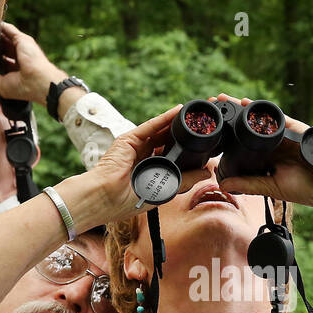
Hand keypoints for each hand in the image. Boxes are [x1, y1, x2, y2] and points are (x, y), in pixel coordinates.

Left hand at [0, 21, 65, 104]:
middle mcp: (18, 56)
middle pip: (1, 48)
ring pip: (3, 37)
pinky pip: (7, 29)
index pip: (0, 60)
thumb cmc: (26, 87)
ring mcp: (20, 47)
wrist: (41, 81)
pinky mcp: (21, 39)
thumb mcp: (2, 85)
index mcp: (15, 69)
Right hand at [78, 103, 208, 221]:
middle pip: (167, 142)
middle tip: (201, 127)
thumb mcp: (164, 191)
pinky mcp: (130, 139)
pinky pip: (151, 126)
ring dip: (176, 124)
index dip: (185, 151)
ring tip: (194, 117)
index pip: (171, 158)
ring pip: (160, 132)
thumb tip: (207, 172)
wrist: (105, 197)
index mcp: (150, 173)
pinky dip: (165, 118)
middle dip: (183, 136)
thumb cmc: (128, 200)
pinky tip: (178, 112)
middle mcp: (143, 158)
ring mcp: (136, 147)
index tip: (203, 145)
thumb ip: (185, 180)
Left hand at [210, 94, 312, 210]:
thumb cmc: (306, 187)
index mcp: (266, 157)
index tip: (209, 132)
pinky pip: (273, 115)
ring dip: (238, 109)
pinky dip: (258, 109)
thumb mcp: (271, 187)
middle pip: (245, 127)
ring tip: (220, 100)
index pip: (242, 144)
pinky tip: (243, 103)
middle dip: (228, 118)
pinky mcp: (292, 128)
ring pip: (256, 118)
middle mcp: (272, 143)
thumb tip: (224, 185)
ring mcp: (281, 134)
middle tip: (209, 109)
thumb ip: (249, 184)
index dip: (226, 137)